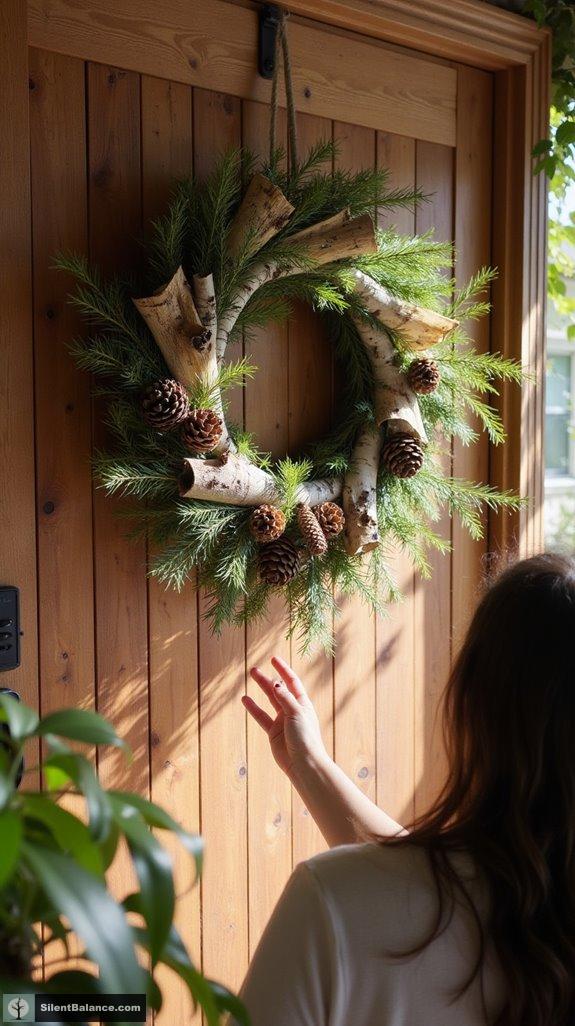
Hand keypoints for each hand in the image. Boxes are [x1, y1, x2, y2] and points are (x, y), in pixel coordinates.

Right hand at [242, 656, 328, 779]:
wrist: (303, 764)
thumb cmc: (305, 738)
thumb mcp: (296, 714)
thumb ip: (285, 699)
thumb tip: (275, 684)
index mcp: (302, 704)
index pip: (292, 682)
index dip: (283, 670)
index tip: (273, 659)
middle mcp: (292, 710)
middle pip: (278, 689)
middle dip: (268, 678)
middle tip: (254, 669)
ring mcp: (282, 721)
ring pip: (270, 700)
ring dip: (261, 688)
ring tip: (251, 676)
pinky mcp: (273, 732)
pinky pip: (262, 717)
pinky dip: (254, 708)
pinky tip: (245, 699)